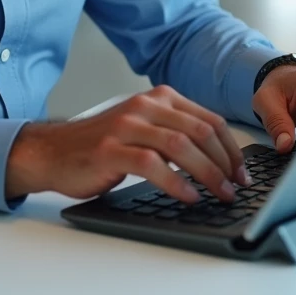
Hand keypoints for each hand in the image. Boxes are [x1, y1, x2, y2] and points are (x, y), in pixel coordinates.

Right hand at [4, 86, 249, 204]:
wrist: (54, 152)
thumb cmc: (102, 145)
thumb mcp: (144, 129)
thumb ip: (175, 133)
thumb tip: (219, 160)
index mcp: (159, 98)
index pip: (209, 120)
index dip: (231, 148)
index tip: (241, 173)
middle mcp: (145, 106)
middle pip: (200, 132)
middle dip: (224, 163)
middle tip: (235, 187)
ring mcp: (127, 126)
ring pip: (181, 145)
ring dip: (207, 173)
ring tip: (219, 194)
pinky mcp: (111, 149)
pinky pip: (153, 164)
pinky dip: (176, 182)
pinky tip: (188, 196)